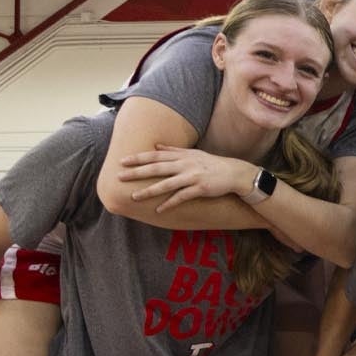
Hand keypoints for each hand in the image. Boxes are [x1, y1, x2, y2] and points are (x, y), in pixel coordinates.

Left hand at [120, 147, 258, 211]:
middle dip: (137, 172)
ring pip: (166, 184)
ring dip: (149, 191)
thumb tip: (156, 145)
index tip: (122, 161)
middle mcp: (185, 164)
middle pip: (157, 168)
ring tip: (134, 197)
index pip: (155, 155)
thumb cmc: (212, 163)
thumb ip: (174, 150)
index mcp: (182, 156)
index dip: (138, 158)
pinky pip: (182, 197)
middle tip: (120, 177)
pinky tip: (159, 210)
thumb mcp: (193, 153)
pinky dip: (170, 203)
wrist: (235, 173)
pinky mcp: (200, 188)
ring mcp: (192, 176)